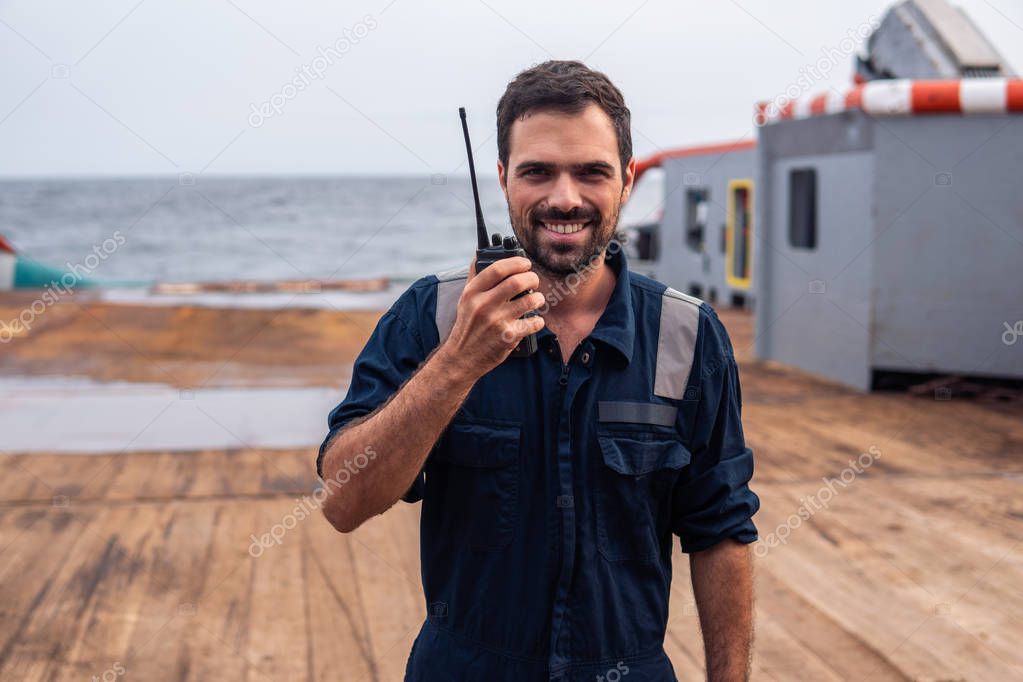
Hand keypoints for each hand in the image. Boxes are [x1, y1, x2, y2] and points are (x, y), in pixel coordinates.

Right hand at [436, 256, 544, 380]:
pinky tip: (534, 320)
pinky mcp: (507, 337)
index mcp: (473, 293)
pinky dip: (538, 321)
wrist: (462, 357)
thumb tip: (480, 255)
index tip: (525, 263)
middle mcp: (483, 305)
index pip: (497, 269)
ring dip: (538, 298)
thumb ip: (474, 278)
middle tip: (534, 281)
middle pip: (517, 282)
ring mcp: (496, 321)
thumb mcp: (464, 300)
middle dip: (532, 278)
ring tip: (537, 299)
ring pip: (529, 301)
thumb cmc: (467, 326)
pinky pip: (533, 323)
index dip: (516, 262)